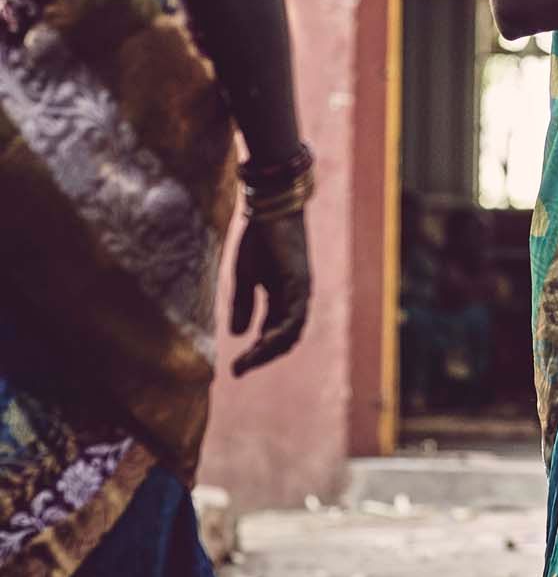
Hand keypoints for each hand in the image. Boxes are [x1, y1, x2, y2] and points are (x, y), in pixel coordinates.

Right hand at [231, 211, 310, 375]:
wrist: (270, 208)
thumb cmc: (259, 238)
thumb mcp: (245, 277)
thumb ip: (244, 305)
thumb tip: (239, 334)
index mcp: (283, 296)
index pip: (274, 332)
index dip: (257, 351)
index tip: (236, 367)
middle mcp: (296, 298)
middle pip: (285, 338)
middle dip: (263, 355)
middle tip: (240, 369)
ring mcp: (301, 292)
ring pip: (291, 333)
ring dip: (269, 350)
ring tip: (248, 362)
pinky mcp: (300, 285)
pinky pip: (293, 318)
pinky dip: (278, 334)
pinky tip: (261, 344)